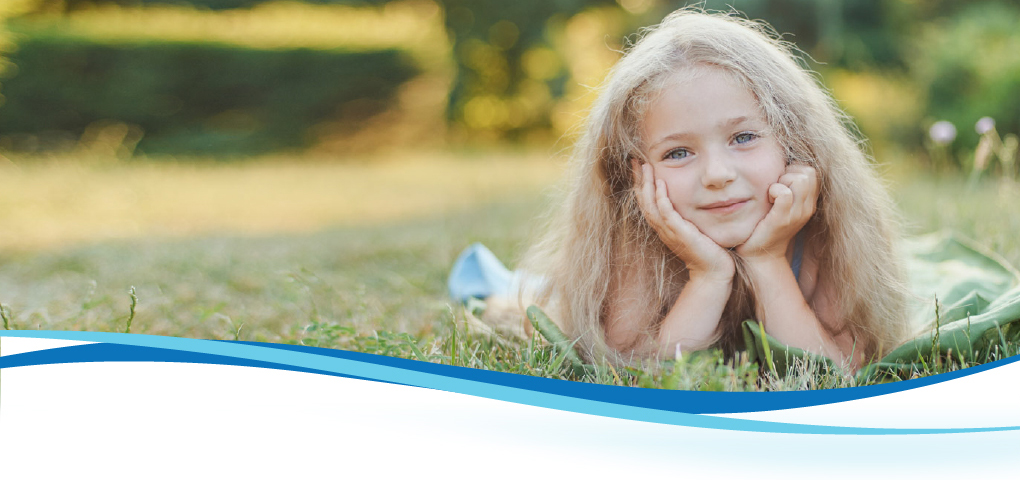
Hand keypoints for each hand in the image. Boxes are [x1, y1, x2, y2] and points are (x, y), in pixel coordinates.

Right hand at [634, 161, 733, 280]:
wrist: (713, 272)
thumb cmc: (707, 251)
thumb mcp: (693, 229)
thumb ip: (687, 216)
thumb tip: (692, 198)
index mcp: (664, 227)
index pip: (647, 202)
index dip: (641, 184)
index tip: (640, 166)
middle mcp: (662, 229)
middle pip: (644, 202)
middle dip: (639, 180)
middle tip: (637, 161)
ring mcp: (670, 232)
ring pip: (651, 206)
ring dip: (647, 186)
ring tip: (646, 167)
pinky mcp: (680, 234)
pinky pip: (666, 214)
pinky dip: (661, 199)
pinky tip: (660, 185)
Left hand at [736, 164, 817, 258]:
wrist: (761, 254)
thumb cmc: (766, 224)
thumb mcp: (782, 204)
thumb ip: (787, 186)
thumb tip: (780, 163)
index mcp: (809, 202)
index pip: (812, 171)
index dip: (795, 170)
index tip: (781, 182)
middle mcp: (807, 208)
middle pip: (809, 172)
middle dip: (789, 172)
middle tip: (775, 187)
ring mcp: (796, 214)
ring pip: (800, 179)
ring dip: (782, 180)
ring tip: (771, 193)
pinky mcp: (782, 219)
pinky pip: (784, 194)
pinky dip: (774, 191)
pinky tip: (767, 199)